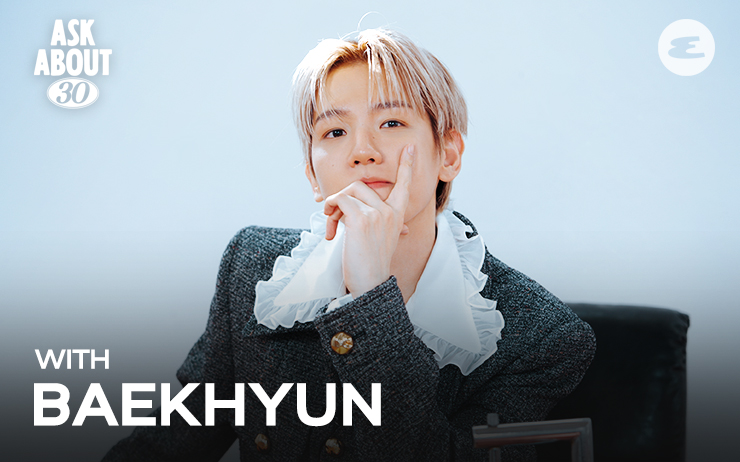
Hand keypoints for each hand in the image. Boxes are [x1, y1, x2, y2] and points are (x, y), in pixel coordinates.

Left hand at [323, 144, 414, 297]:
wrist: (369, 283)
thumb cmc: (371, 264)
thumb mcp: (382, 240)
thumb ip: (384, 225)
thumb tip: (388, 224)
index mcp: (397, 215)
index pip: (404, 186)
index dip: (407, 166)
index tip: (409, 148)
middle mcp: (390, 212)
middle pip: (362, 185)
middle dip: (343, 198)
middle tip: (333, 217)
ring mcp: (377, 214)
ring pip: (349, 191)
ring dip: (333, 206)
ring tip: (331, 225)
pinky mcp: (362, 219)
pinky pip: (340, 200)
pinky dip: (330, 210)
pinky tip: (330, 229)